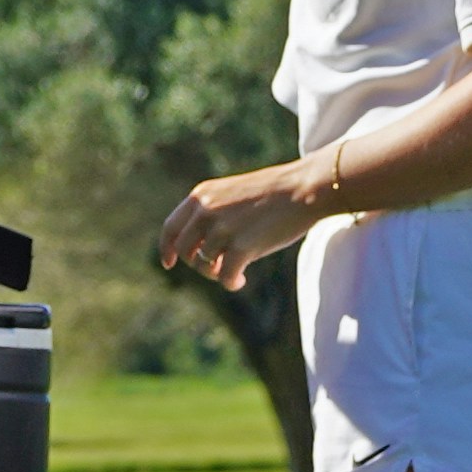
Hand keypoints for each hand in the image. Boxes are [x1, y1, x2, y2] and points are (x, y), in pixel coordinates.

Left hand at [159, 158, 335, 284]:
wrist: (304, 189)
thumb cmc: (275, 194)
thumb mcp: (233, 195)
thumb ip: (213, 215)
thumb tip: (202, 252)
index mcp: (201, 195)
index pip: (171, 228)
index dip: (167, 249)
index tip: (169, 263)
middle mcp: (206, 211)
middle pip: (186, 251)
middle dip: (198, 265)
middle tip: (218, 268)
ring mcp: (222, 229)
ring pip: (204, 266)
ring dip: (217, 274)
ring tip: (236, 273)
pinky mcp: (240, 247)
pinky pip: (225, 276)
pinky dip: (231, 282)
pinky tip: (241, 280)